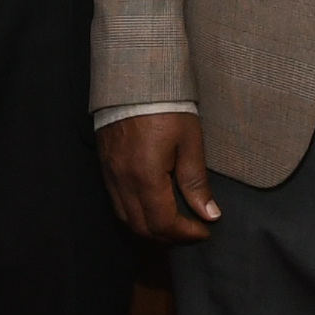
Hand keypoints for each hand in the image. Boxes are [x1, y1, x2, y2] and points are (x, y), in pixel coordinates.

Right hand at [99, 112, 222, 245]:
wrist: (134, 78)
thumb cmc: (167, 106)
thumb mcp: (190, 142)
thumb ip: (196, 182)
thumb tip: (209, 214)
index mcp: (146, 176)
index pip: (163, 223)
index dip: (186, 234)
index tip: (204, 231)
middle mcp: (123, 181)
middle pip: (142, 228)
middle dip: (169, 236)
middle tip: (192, 230)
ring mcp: (110, 175)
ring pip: (126, 219)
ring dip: (150, 228)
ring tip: (174, 222)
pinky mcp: (105, 167)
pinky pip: (117, 203)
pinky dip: (135, 214)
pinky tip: (152, 206)